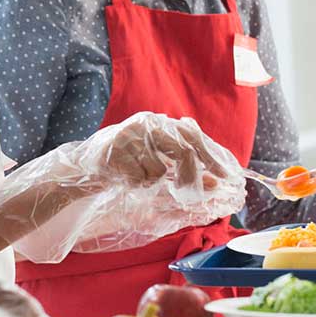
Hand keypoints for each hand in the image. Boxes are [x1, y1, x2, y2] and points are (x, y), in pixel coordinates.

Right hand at [88, 112, 234, 189]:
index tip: (228, 177)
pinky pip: (139, 179)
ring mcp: (130, 135)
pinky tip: (124, 178)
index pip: (193, 135)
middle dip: (192, 176)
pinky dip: (136, 185)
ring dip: (151, 181)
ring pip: (159, 170)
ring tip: (137, 176)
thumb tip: (218, 184)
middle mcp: (146, 123)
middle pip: (182, 150)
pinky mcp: (115, 151)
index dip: (212, 157)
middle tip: (195, 193)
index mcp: (159, 123)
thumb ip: (186, 169)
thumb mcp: (158, 162)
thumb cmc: (128, 165)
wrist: (87, 168)